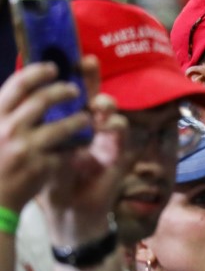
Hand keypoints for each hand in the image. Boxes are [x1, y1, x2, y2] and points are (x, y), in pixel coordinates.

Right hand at [0, 63, 91, 211]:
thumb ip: (6, 113)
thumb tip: (26, 89)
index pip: (17, 85)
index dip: (37, 72)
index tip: (52, 68)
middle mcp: (9, 130)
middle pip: (43, 100)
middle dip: (64, 91)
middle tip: (75, 90)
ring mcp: (26, 149)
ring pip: (63, 126)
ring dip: (79, 119)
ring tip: (86, 118)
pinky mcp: (42, 167)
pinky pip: (66, 151)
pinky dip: (75, 147)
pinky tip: (81, 146)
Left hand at [40, 58, 134, 246]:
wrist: (68, 213)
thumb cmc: (50, 183)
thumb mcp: (35, 153)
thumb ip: (32, 130)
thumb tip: (18, 103)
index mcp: (65, 123)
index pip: (66, 94)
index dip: (65, 76)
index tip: (61, 57)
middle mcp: (88, 126)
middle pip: (90, 94)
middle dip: (90, 77)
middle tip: (87, 63)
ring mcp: (104, 138)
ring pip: (110, 111)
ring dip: (105, 102)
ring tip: (98, 103)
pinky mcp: (117, 153)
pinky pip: (121, 135)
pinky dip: (116, 127)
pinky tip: (108, 125)